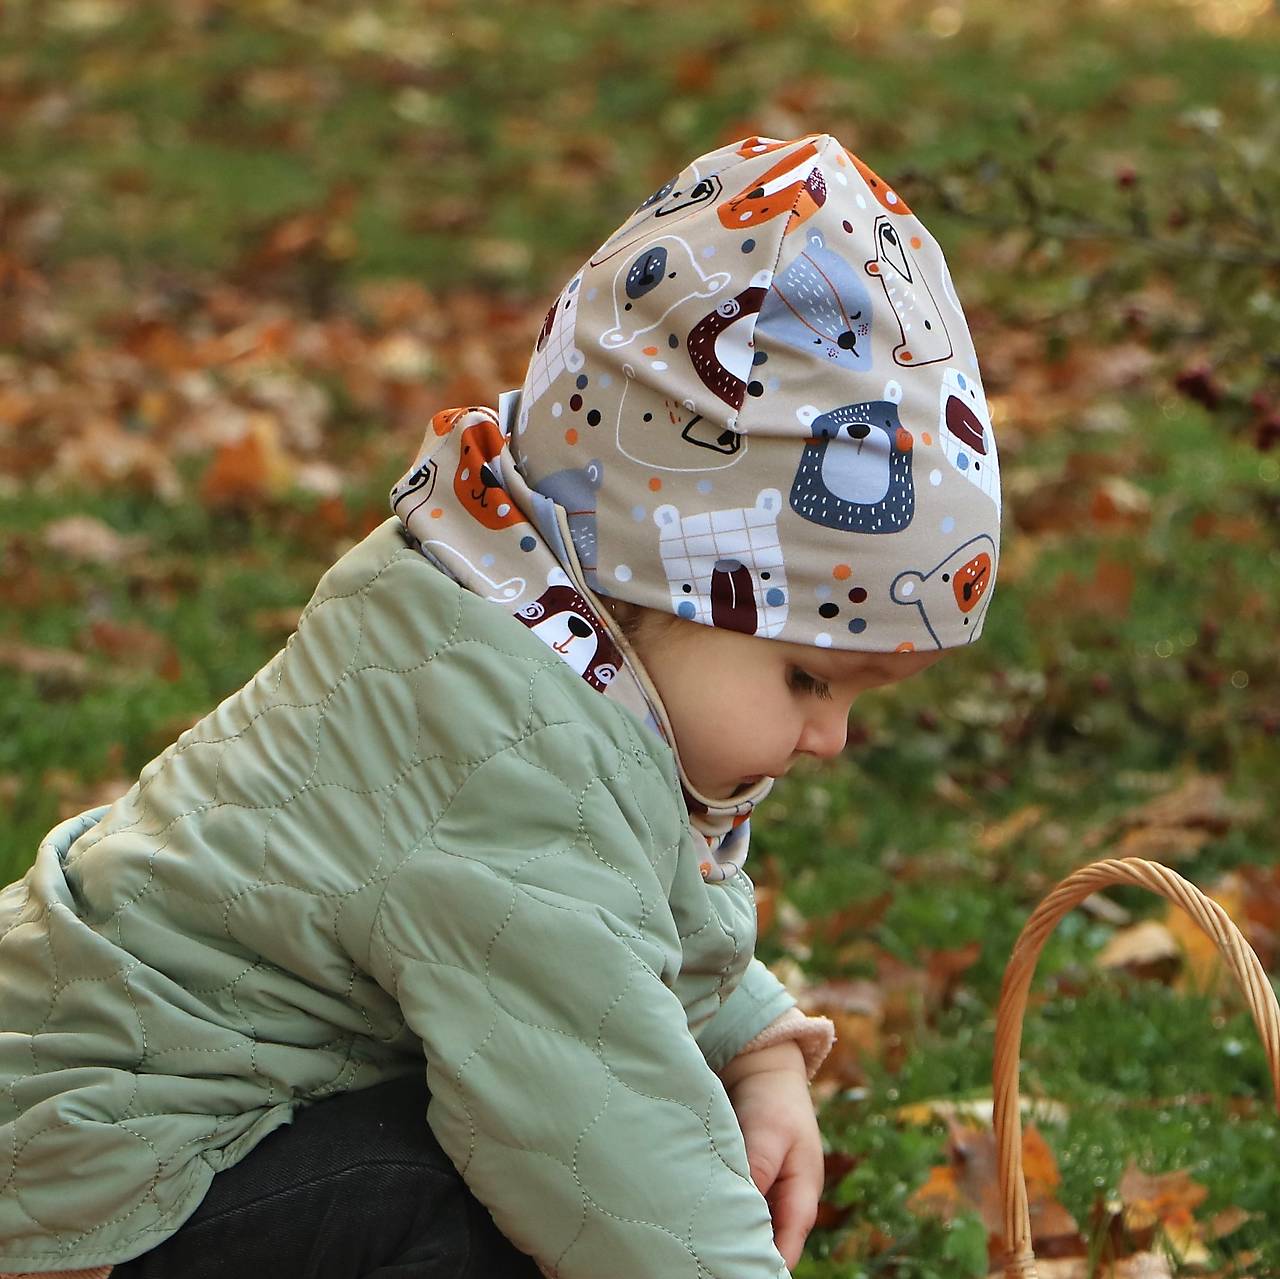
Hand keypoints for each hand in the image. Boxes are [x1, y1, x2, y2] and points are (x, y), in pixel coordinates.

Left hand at [719, 1041, 822, 1270]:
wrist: (761, 1071)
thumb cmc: (773, 1100)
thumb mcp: (769, 1132)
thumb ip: (758, 1169)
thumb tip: (740, 1210)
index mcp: (802, 1196)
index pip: (787, 1247)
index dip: (766, 1264)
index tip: (735, 1271)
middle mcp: (785, 1203)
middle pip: (765, 1243)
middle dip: (741, 1252)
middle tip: (707, 1260)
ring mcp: (765, 1195)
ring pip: (747, 1227)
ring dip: (727, 1232)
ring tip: (697, 1243)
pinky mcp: (745, 1184)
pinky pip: (732, 1207)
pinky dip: (717, 1212)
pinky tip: (692, 1217)